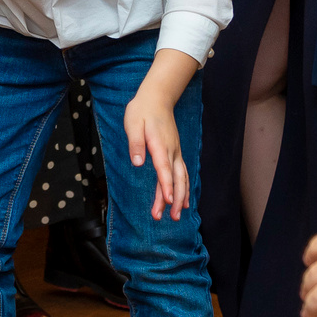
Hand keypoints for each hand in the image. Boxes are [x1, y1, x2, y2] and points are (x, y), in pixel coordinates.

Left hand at [122, 91, 190, 217]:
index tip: (166, 202)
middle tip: (170, 217)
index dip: (165, 186)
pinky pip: (183, 174)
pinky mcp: (175, 153)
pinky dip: (184, 189)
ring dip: (180, 198)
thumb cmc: (141, 111)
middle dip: (174, 199)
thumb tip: (137, 162)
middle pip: (176, 178)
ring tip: (177, 216)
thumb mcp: (132, 122)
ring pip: (182, 178)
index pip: (163, 168)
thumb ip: (135, 143)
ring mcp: (175, 152)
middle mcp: (171, 151)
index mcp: (159, 145)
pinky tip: (184, 202)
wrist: (157, 98)